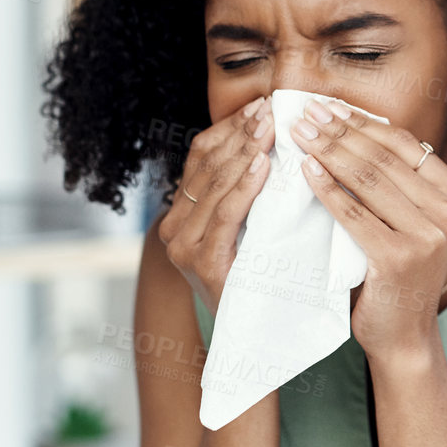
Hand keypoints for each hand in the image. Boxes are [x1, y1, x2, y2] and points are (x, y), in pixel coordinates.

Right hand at [157, 97, 272, 316]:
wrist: (253, 340)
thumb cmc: (259, 279)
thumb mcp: (249, 228)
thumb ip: (249, 194)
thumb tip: (272, 141)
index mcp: (181, 214)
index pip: (201, 156)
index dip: (230, 128)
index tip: (261, 106)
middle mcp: (174, 229)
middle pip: (207, 165)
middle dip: (242, 133)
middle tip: (271, 108)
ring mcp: (184, 248)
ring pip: (215, 185)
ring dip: (246, 151)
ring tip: (270, 126)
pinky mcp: (204, 265)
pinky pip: (226, 216)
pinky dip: (244, 186)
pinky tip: (263, 164)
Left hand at [289, 100, 446, 361]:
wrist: (403, 335)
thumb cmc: (397, 273)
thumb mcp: (408, 221)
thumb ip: (394, 182)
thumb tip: (350, 126)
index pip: (403, 144)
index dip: (362, 122)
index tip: (328, 107)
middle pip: (382, 158)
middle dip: (338, 131)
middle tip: (305, 113)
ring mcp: (428, 235)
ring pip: (367, 179)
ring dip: (328, 150)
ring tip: (299, 134)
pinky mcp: (399, 257)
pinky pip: (353, 212)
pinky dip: (326, 187)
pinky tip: (306, 170)